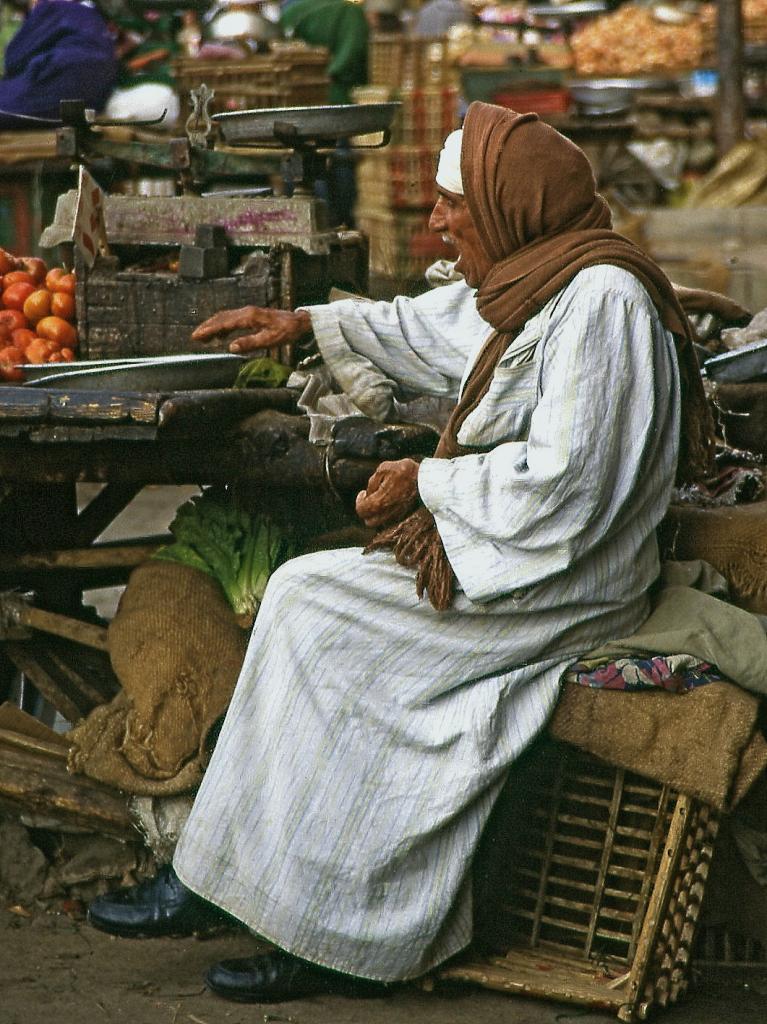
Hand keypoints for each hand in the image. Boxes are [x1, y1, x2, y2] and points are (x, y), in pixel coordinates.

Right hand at [190, 306, 312, 353]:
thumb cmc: (285, 331)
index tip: (197, 336)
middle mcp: (246, 312)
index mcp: (248, 317)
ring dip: (213, 325)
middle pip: (221, 318)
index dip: (209, 330)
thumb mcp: (269, 340)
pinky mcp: (251, 315)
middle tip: (195, 337)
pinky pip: (232, 318)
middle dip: (207, 327)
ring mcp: (248, 312)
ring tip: (203, 336)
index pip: (224, 323)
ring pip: (225, 317)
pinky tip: (221, 335)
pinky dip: (222, 325)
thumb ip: (249, 343)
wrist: (298, 322)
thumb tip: (231, 347)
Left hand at [355, 458, 419, 528]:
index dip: (359, 501)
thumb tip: (368, 493)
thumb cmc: (404, 471)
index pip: (361, 510)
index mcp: (379, 502)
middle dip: (367, 511)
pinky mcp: (405, 516)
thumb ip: (372, 482)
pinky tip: (391, 500)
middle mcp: (388, 513)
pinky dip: (387, 513)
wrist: (426, 478)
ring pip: (380, 523)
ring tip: (382, 498)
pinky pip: (390, 520)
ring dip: (377, 513)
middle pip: (369, 522)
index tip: (363, 493)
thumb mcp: (383, 469)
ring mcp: (397, 516)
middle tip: (370, 498)